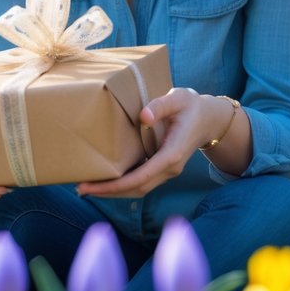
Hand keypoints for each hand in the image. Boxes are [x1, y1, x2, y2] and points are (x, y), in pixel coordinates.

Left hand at [75, 87, 207, 198]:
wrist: (209, 119)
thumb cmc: (191, 106)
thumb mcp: (178, 98)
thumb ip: (161, 105)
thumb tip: (143, 117)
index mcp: (172, 154)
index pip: (141, 177)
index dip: (115, 185)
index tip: (92, 186)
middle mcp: (169, 168)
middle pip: (136, 188)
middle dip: (108, 192)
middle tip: (80, 189)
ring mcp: (167, 171)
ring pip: (138, 189)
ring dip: (113, 191)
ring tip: (87, 187)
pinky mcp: (162, 168)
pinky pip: (141, 182)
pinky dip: (122, 184)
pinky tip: (106, 180)